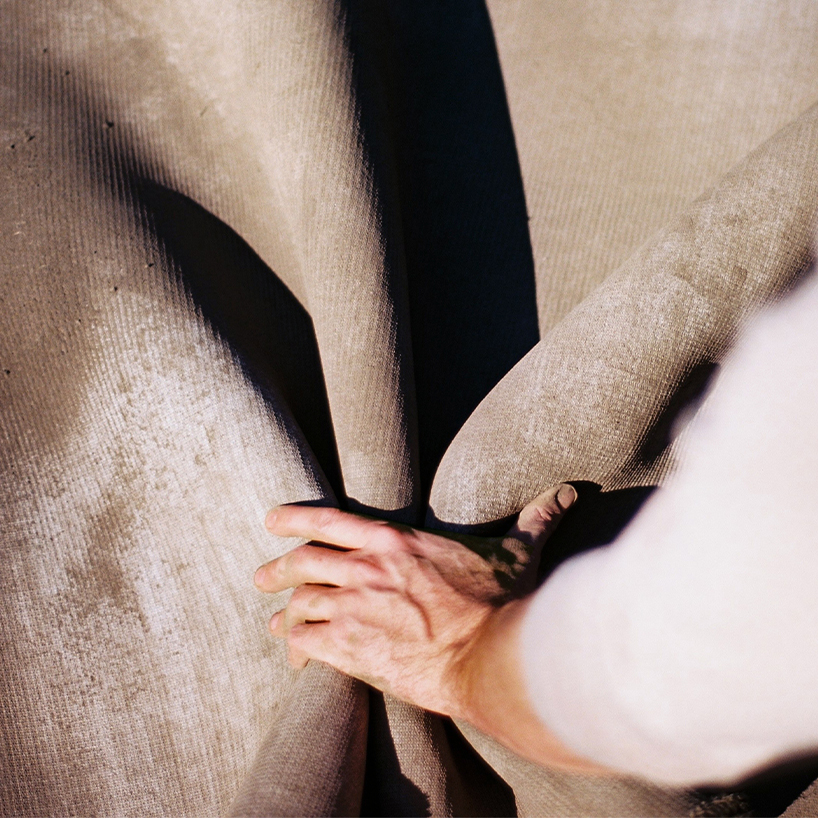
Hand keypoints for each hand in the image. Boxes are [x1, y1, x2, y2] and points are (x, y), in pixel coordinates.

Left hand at [254, 484, 576, 719]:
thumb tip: (566, 492)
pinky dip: (294, 645)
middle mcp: (364, 568)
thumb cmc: (500, 603)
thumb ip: (532, 520)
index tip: (271, 520)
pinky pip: (305, 641)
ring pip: (298, 602)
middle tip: (262, 577)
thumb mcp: (515, 553)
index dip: (293, 518)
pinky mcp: (350, 648)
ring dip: (282, 611)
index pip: (328, 519)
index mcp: (393, 540)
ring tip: (273, 619)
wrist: (490, 657)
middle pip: (302, 562)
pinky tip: (293, 654)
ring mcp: (353, 607)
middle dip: (276, 569)